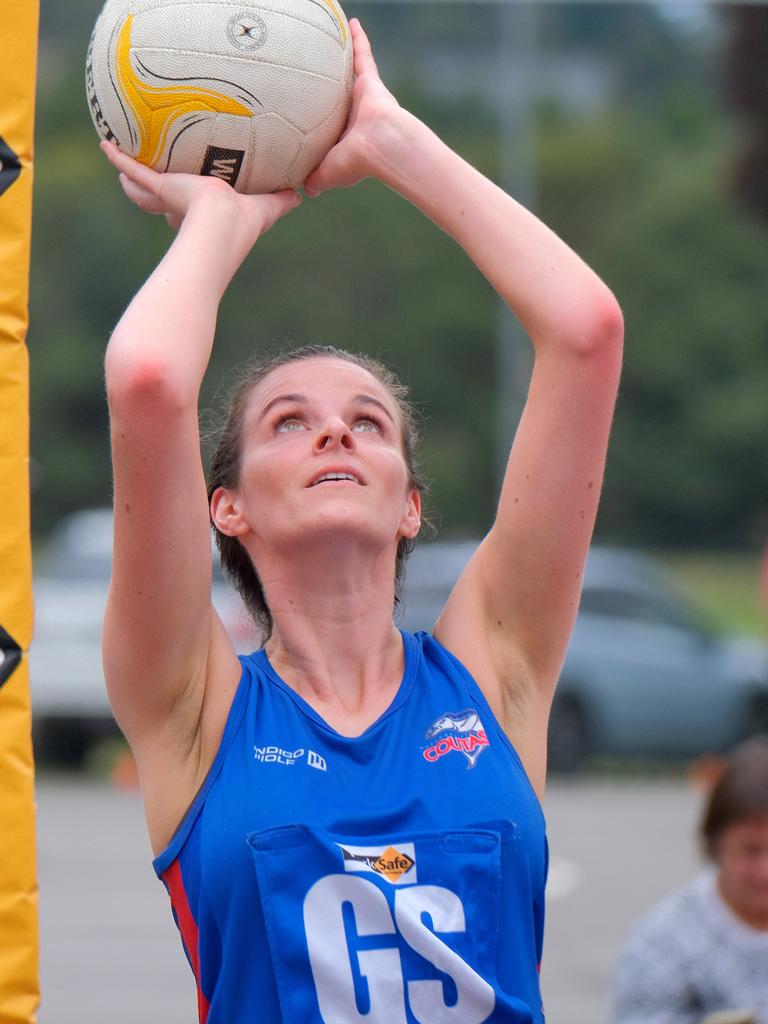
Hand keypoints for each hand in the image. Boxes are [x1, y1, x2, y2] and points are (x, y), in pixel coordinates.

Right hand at [100, 140, 299, 238]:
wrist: (220, 224)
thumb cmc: (245, 221)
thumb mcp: (266, 208)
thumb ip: (281, 200)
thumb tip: (302, 193)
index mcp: (210, 214)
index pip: (201, 207)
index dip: (198, 201)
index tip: (198, 193)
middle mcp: (187, 208)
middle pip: (170, 196)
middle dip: (160, 189)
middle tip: (154, 172)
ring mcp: (171, 198)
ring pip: (147, 187)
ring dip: (132, 174)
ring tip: (119, 153)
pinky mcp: (161, 188)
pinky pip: (136, 172)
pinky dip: (120, 160)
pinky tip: (104, 144)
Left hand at [303, 19, 403, 194]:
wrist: (382, 146)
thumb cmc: (356, 163)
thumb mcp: (328, 172)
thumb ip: (315, 178)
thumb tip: (304, 190)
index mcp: (347, 136)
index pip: (331, 127)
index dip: (322, 122)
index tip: (311, 116)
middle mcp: (355, 116)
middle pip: (338, 98)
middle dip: (332, 89)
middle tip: (319, 76)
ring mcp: (363, 97)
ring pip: (349, 74)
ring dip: (343, 59)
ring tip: (332, 42)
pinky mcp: (370, 82)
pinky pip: (363, 55)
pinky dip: (359, 39)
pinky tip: (351, 22)